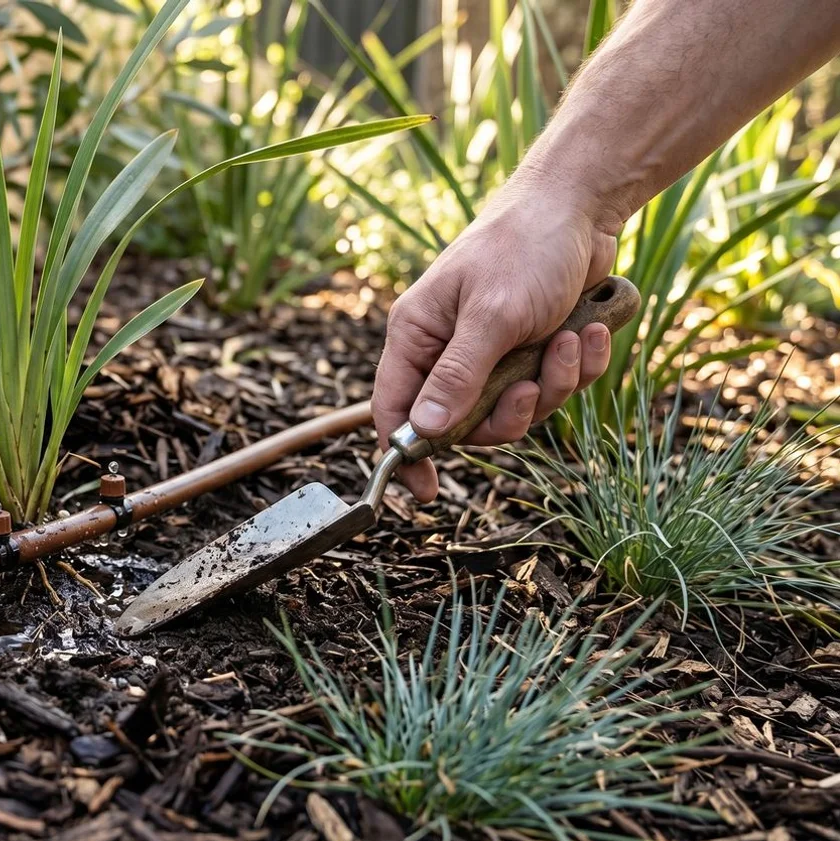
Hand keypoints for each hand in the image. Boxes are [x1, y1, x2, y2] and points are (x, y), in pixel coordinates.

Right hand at [372, 177, 619, 501]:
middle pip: (464, 422)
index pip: (394, 410)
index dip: (406, 453)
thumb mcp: (491, 316)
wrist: (583, 205)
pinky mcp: (534, 347)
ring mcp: (493, 350)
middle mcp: (449, 348)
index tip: (427, 492)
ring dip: (552, 384)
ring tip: (570, 339)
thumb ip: (457, 377)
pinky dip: (576, 364)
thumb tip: (424, 432)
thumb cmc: (524, 246)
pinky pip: (552, 386)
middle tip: (531, 386)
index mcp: (418, 335)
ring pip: (515, 409)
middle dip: (508, 413)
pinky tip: (589, 328)